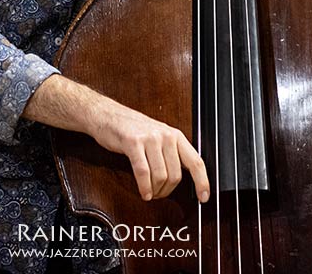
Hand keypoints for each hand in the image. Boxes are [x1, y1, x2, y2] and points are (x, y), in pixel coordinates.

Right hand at [89, 98, 209, 203]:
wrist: (107, 114)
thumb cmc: (132, 128)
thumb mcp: (158, 136)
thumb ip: (171, 153)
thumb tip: (182, 178)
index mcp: (174, 135)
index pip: (195, 161)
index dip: (202, 181)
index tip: (204, 197)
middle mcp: (165, 135)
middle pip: (175, 175)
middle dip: (167, 191)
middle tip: (159, 194)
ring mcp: (149, 138)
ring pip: (161, 176)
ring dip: (155, 191)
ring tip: (149, 193)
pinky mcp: (133, 143)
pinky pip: (144, 173)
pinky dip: (145, 187)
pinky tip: (144, 192)